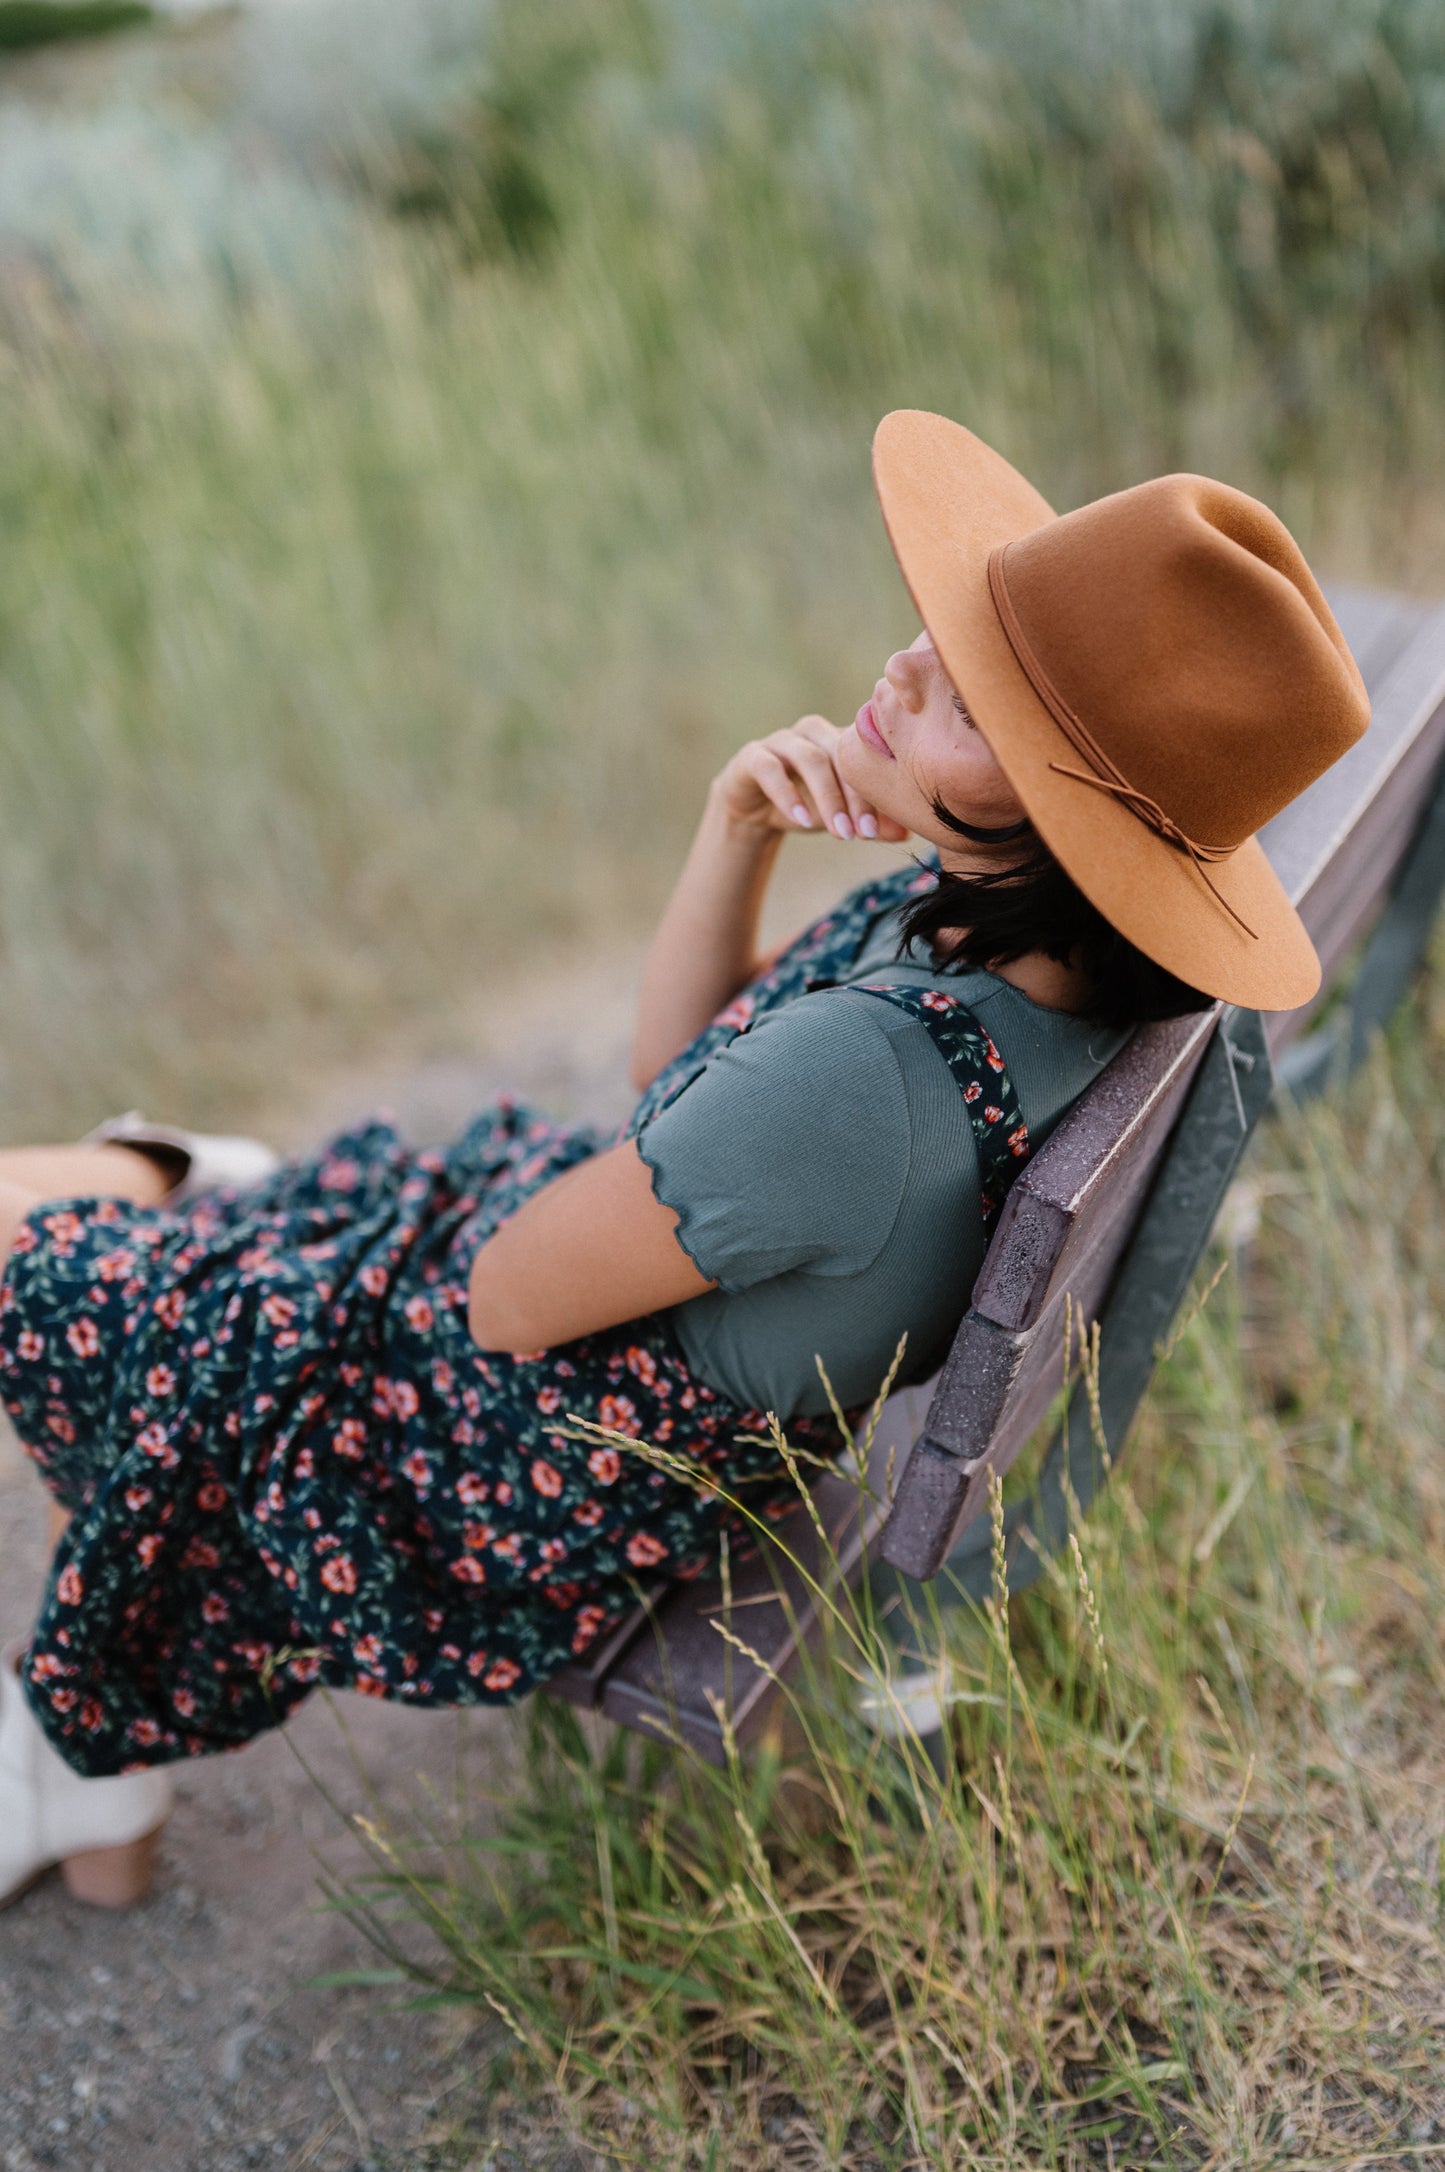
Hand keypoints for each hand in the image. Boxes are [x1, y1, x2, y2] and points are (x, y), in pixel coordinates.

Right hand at [710, 715, 910, 842]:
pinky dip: (786, 794)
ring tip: (839, 832)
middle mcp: (814, 733)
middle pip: (842, 755)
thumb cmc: (805, 806)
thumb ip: (870, 822)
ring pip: (810, 758)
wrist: (754, 811)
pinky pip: (769, 767)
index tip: (878, 831)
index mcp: (840, 740)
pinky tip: (801, 820)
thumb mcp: (840, 817)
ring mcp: (782, 740)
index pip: (866, 757)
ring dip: (827, 798)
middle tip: (863, 834)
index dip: (876, 792)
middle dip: (856, 797)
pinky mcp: (752, 755)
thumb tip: (906, 833)